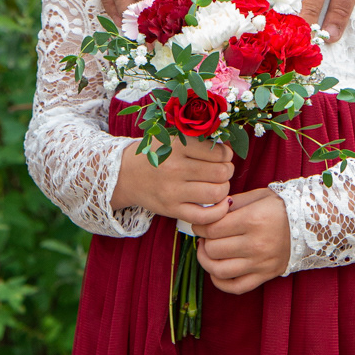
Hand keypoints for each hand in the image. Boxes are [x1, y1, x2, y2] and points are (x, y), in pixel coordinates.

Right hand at [111, 138, 233, 228]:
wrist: (125, 175)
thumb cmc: (156, 153)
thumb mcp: (173, 137)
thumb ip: (199, 138)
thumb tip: (229, 146)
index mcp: (177, 147)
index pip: (217, 152)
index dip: (226, 154)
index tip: (222, 155)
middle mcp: (175, 169)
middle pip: (220, 172)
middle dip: (227, 170)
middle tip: (222, 169)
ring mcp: (173, 192)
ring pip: (216, 193)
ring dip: (224, 189)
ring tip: (218, 184)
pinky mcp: (172, 210)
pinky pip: (204, 216)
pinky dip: (219, 211)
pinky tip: (220, 203)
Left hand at [195, 188, 290, 293]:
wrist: (311, 224)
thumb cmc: (282, 207)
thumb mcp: (258, 196)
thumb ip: (232, 203)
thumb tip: (210, 211)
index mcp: (252, 220)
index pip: (212, 228)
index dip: (200, 226)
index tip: (200, 224)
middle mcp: (255, 244)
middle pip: (213, 249)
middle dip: (203, 242)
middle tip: (205, 236)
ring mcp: (260, 263)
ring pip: (219, 270)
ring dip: (206, 261)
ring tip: (207, 251)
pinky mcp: (265, 275)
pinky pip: (235, 287)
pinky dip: (220, 282)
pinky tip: (217, 271)